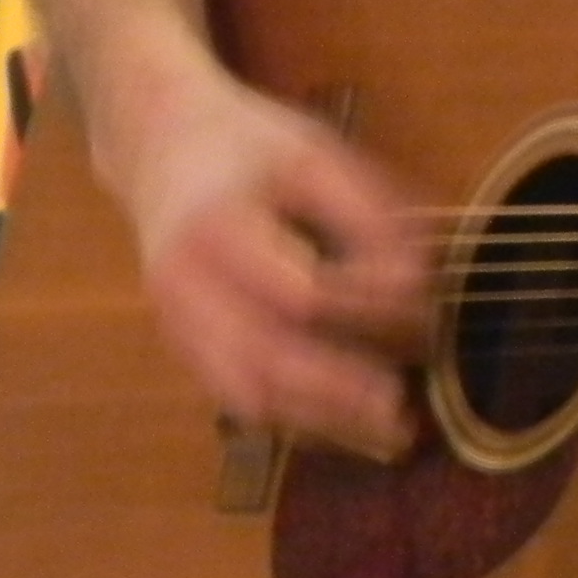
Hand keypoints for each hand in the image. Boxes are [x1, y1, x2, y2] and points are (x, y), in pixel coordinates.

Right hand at [109, 65, 428, 461]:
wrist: (158, 143)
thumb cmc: (246, 144)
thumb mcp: (312, 152)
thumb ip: (367, 212)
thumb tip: (418, 280)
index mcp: (217, 225)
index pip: (296, 291)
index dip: (362, 307)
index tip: (418, 302)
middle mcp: (185, 284)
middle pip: (263, 360)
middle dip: (339, 392)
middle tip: (403, 407)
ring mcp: (176, 320)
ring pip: (246, 394)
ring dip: (319, 421)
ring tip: (385, 434)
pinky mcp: (182, 342)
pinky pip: (235, 396)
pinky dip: (292, 417)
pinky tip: (343, 423)